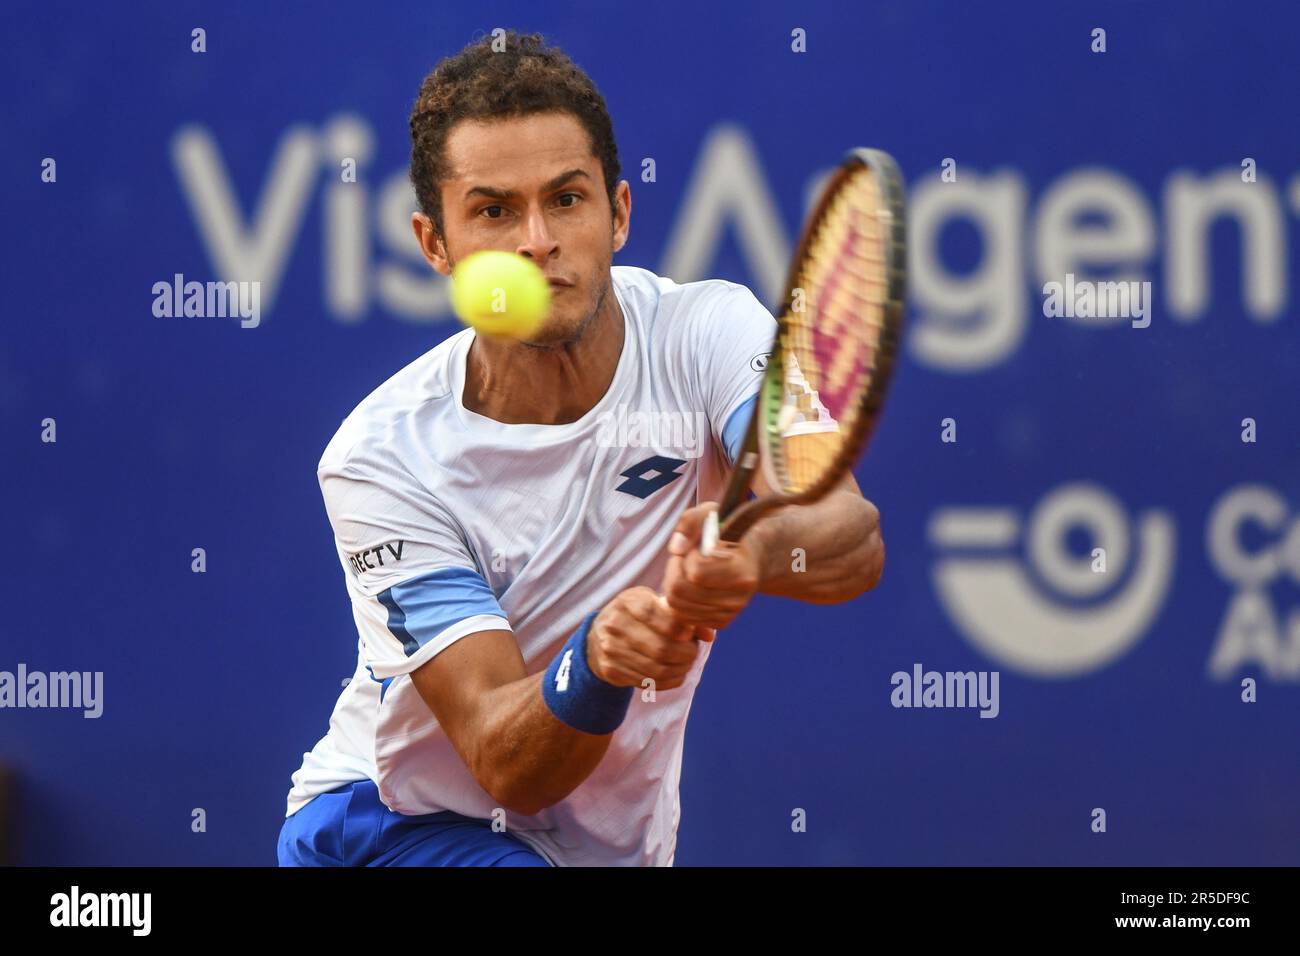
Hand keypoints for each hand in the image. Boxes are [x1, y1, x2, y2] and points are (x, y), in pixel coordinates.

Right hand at [587, 587, 711, 690]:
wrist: (596, 637)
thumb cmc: (635, 616)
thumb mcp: (653, 604)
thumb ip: (682, 615)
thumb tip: (709, 635)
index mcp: (628, 602)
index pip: (660, 617)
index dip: (682, 628)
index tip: (689, 634)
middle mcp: (615, 624)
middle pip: (662, 648)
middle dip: (686, 654)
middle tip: (692, 652)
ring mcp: (610, 649)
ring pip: (657, 668)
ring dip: (680, 669)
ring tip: (686, 663)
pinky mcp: (611, 671)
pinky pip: (648, 682)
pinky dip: (668, 681)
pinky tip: (675, 674)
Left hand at [660, 503, 761, 629]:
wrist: (757, 555)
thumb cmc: (731, 530)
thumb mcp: (713, 513)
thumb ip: (690, 522)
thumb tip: (676, 549)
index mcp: (742, 570)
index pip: (696, 572)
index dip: (686, 556)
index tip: (693, 547)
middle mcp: (739, 598)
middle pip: (680, 592)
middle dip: (673, 571)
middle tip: (682, 559)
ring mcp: (731, 613)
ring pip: (678, 608)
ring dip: (674, 585)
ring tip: (686, 570)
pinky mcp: (722, 622)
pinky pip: (684, 618)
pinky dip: (680, 601)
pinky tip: (690, 585)